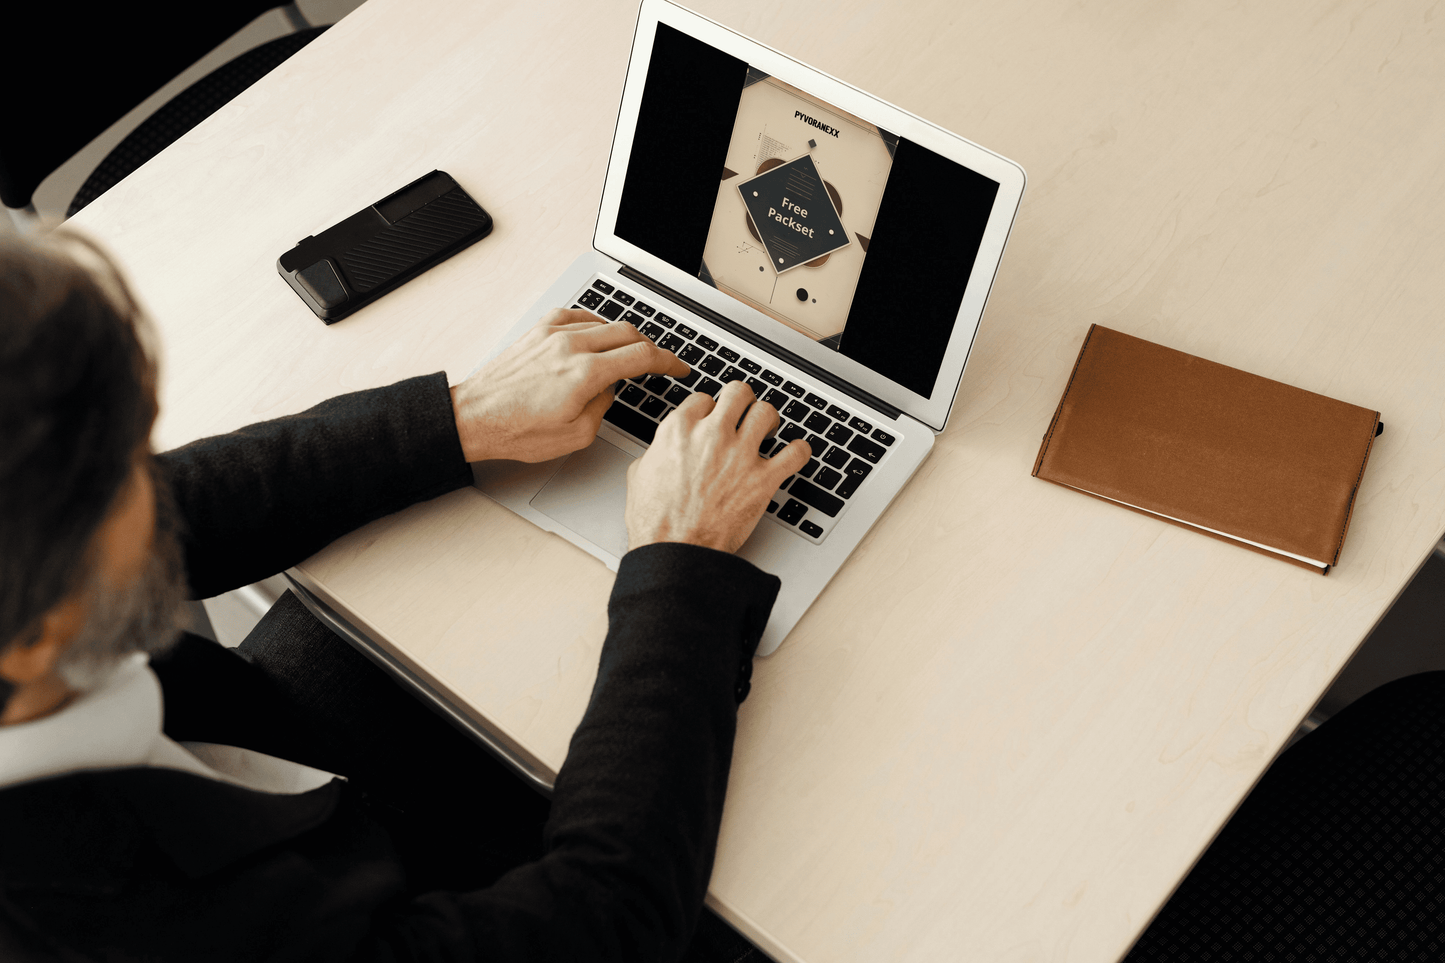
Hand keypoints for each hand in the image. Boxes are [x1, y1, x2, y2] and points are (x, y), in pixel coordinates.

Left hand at [452, 309, 688, 462]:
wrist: (474, 416)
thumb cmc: (516, 430)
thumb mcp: (576, 435)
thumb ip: (604, 407)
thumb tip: (610, 389)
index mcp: (585, 374)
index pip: (642, 356)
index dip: (668, 361)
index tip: (678, 367)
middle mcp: (571, 346)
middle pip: (629, 333)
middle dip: (651, 348)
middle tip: (659, 363)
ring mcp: (553, 333)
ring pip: (605, 323)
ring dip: (624, 337)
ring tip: (629, 354)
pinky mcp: (539, 330)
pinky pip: (579, 316)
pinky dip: (596, 325)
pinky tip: (598, 336)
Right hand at [625, 381, 810, 553]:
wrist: (674, 552)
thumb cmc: (656, 521)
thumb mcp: (640, 474)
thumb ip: (656, 451)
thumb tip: (663, 449)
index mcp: (680, 430)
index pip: (704, 399)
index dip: (710, 409)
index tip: (714, 418)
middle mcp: (712, 435)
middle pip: (738, 392)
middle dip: (742, 400)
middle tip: (744, 413)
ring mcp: (740, 455)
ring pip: (766, 412)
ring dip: (769, 419)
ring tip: (768, 429)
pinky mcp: (763, 479)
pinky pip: (795, 453)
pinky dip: (799, 451)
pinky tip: (795, 453)